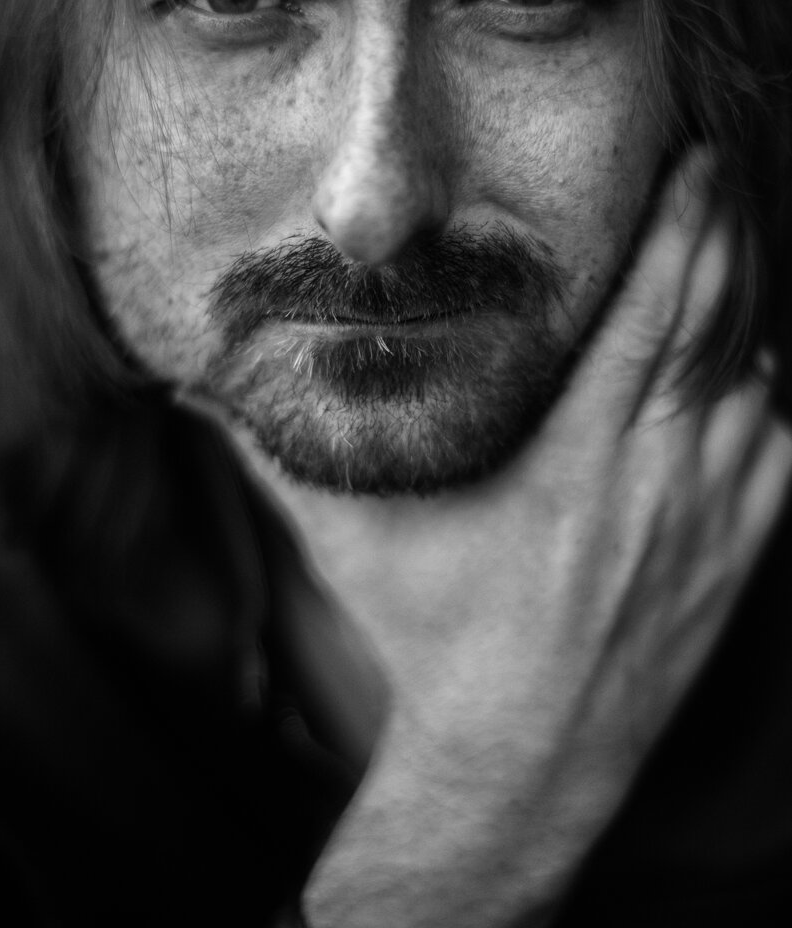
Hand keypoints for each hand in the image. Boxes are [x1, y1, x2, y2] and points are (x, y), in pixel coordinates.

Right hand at [297, 152, 791, 927]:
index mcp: (574, 461)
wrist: (523, 765)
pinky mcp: (736, 557)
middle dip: (725, 235)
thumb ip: (278, 456)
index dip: (681, 229)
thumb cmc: (437, 641)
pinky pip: (779, 448)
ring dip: (748, 306)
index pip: (651, 317)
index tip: (695, 163)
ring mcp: (710, 520)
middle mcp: (658, 479)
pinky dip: (767, 389)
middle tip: (718, 170)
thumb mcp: (353, 542)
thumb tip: (196, 390)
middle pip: (718, 328)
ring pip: (758, 382)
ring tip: (732, 243)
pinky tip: (751, 359)